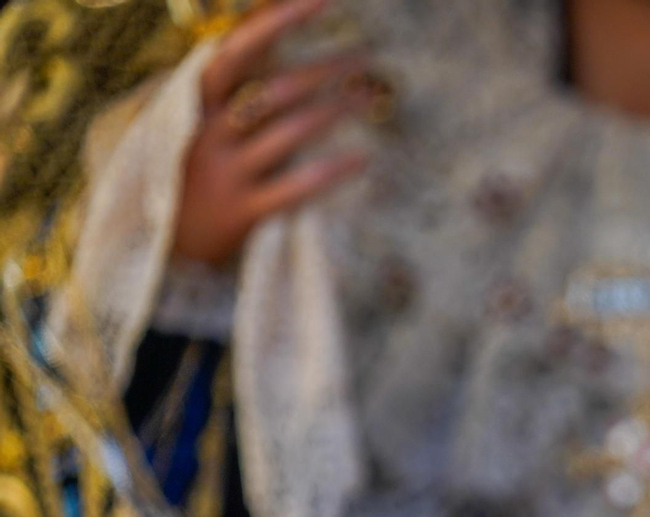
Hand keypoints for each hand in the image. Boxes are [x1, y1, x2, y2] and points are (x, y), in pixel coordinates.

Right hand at [171, 0, 369, 265]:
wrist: (163, 244)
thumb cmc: (198, 169)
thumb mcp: (205, 120)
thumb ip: (238, 82)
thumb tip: (275, 28)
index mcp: (197, 102)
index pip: (238, 48)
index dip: (278, 20)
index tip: (323, 0)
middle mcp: (209, 131)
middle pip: (272, 87)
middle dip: (323, 68)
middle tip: (367, 56)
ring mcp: (226, 172)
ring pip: (288, 131)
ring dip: (336, 108)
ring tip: (372, 95)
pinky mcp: (244, 211)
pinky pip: (296, 186)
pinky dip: (332, 169)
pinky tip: (363, 156)